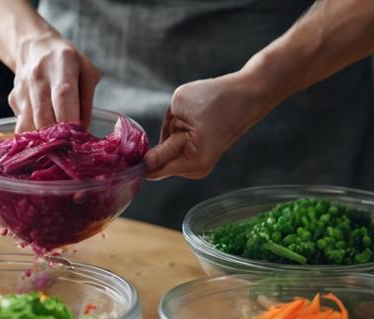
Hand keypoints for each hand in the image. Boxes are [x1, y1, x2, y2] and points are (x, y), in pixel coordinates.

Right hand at [10, 32, 99, 131]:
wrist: (34, 46)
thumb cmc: (66, 61)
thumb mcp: (87, 72)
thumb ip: (87, 102)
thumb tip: (82, 132)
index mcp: (62, 64)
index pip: (63, 96)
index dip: (69, 121)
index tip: (76, 139)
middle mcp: (38, 76)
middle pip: (43, 117)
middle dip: (56, 137)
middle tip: (68, 144)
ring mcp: (22, 89)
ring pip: (29, 127)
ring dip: (43, 138)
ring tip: (55, 134)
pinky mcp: (13, 100)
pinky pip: (23, 125)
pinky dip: (34, 132)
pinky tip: (43, 122)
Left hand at [144, 72, 277, 179]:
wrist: (250, 93)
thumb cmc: (216, 97)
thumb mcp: (179, 108)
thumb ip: (162, 136)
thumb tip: (148, 159)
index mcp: (191, 162)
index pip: (153, 169)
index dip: (137, 162)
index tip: (123, 159)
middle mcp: (196, 170)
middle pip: (160, 160)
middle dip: (160, 140)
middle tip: (180, 119)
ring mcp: (201, 165)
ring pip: (168, 152)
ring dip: (171, 135)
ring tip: (193, 118)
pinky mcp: (203, 156)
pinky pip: (178, 147)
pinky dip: (180, 135)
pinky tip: (197, 121)